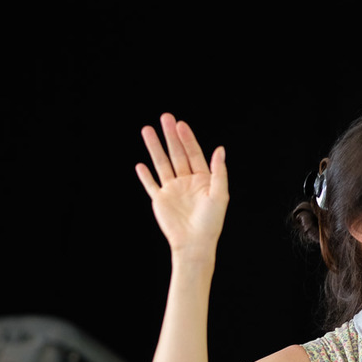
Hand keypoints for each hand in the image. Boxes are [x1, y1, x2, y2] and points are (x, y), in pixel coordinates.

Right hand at [135, 114, 229, 258]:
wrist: (194, 244)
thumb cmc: (211, 222)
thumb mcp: (220, 195)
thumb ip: (218, 172)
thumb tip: (220, 149)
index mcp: (202, 180)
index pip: (193, 154)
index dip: (187, 139)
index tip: (180, 124)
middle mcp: (186, 182)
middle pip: (176, 154)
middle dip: (170, 136)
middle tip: (164, 117)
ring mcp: (172, 190)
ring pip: (162, 164)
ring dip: (154, 148)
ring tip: (146, 130)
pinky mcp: (160, 200)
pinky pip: (151, 185)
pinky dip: (145, 175)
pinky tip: (141, 164)